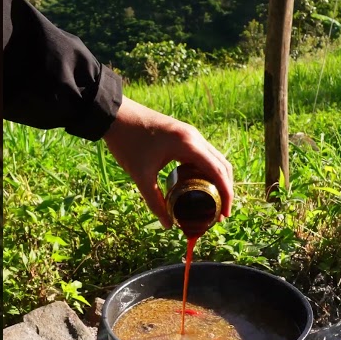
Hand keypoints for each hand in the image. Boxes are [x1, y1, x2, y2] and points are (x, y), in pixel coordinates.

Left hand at [102, 99, 234, 228]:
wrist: (115, 115)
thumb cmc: (127, 142)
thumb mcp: (140, 175)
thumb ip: (154, 201)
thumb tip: (167, 224)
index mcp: (189, 145)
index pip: (218, 172)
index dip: (226, 194)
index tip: (224, 214)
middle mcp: (195, 137)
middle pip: (223, 165)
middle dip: (225, 190)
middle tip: (220, 213)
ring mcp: (191, 134)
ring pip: (215, 159)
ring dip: (219, 180)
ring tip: (213, 202)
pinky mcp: (184, 134)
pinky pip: (204, 155)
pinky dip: (208, 171)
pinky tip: (200, 186)